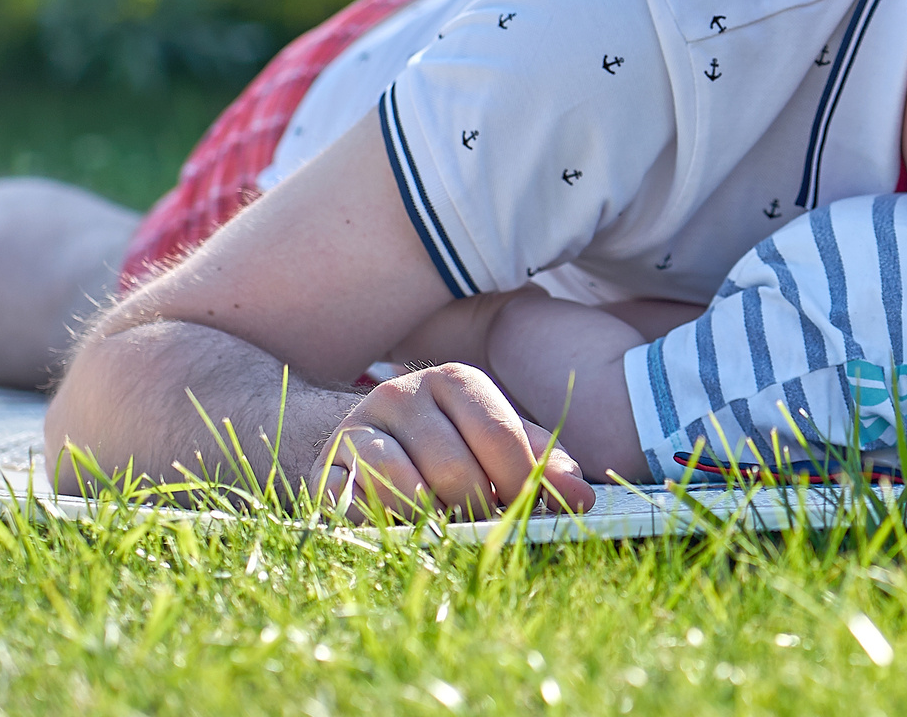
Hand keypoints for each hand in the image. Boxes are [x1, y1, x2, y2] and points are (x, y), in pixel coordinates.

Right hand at [315, 363, 593, 517]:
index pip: (499, 435)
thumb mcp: (499, 444)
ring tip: (442, 525)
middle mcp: (403, 393)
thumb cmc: (449, 447)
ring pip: (404, 486)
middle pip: (454, 468)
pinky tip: (397, 525)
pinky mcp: (324, 467)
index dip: (520, 483)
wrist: (367, 444)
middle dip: (476, 510)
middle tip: (482, 526)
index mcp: (456, 381)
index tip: (527, 511)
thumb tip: (582, 498)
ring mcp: (358, 427)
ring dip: (430, 521)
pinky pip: (353, 505)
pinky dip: (380, 524)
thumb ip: (543, 463)